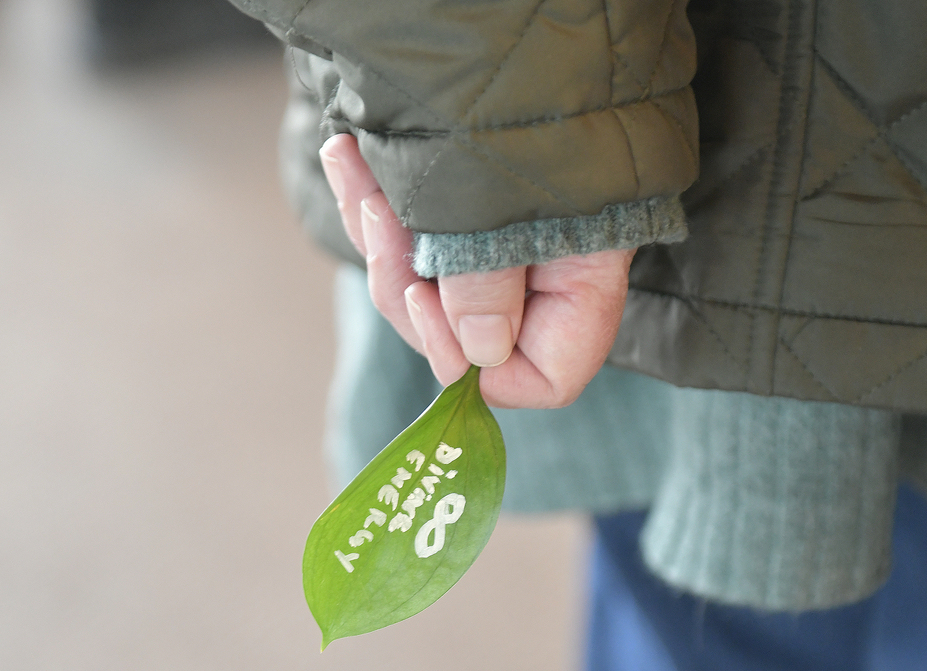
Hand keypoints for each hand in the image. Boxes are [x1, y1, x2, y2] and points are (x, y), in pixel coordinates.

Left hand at [318, 133, 632, 408]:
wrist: (531, 28)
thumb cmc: (544, 109)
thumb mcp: (514, 205)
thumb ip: (490, 285)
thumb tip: (475, 356)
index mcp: (580, 289)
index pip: (543, 379)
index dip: (484, 372)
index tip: (435, 313)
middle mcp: (542, 281)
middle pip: (465, 340)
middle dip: (408, 292)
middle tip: (382, 227)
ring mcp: (502, 253)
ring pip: (426, 290)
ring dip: (382, 240)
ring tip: (353, 165)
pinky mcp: (462, 219)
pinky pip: (411, 241)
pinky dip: (376, 206)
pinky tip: (346, 155)